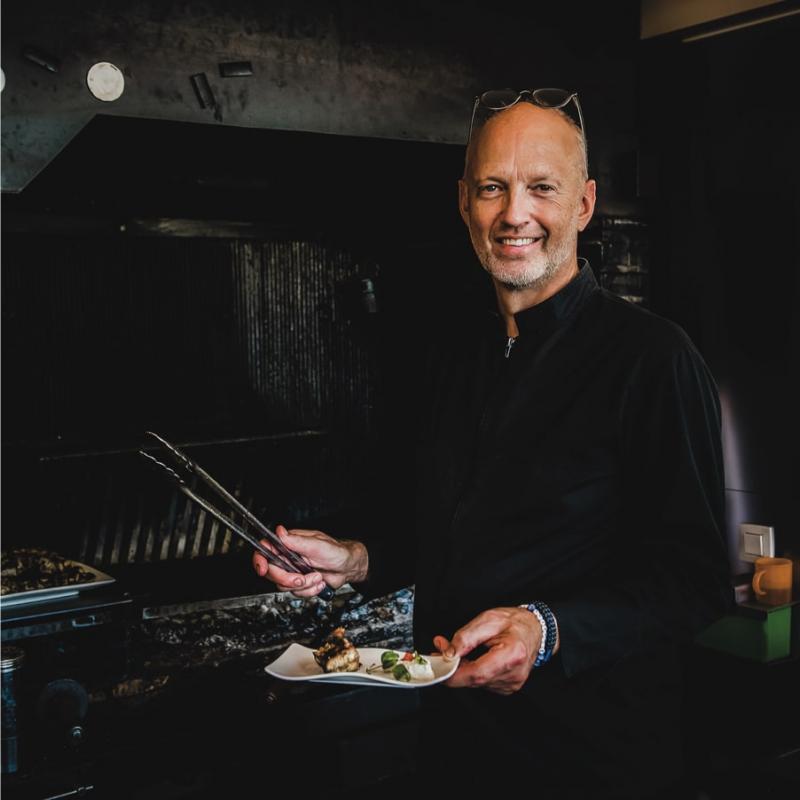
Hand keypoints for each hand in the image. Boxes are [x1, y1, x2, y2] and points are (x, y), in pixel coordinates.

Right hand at [252, 525, 368, 597]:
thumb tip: (280, 532)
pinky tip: (319, 582)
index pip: (266, 549)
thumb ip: (297, 541)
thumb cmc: (336, 551)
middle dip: (287, 578)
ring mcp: (293, 571)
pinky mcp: (299, 583)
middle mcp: (288, 557)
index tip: (264, 569)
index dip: (260, 560)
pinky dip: (309, 590)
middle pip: (272, 572)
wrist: (348, 568)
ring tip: (317, 577)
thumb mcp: (318, 545)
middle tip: (301, 578)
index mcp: (289, 543)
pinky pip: (295, 592)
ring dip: (303, 585)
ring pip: (283, 585)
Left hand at [433, 607, 550, 695]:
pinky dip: (473, 672)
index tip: (438, 666)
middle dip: (454, 667)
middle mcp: (514, 674)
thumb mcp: (487, 619)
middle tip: (442, 649)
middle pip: (474, 680)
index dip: (454, 673)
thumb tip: (448, 653)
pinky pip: (483, 683)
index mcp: (512, 654)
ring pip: (476, 683)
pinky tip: (473, 658)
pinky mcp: (508, 687)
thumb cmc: (514, 622)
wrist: (534, 629)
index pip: (477, 673)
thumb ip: (466, 637)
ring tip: (459, 650)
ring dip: (462, 669)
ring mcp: (512, 684)